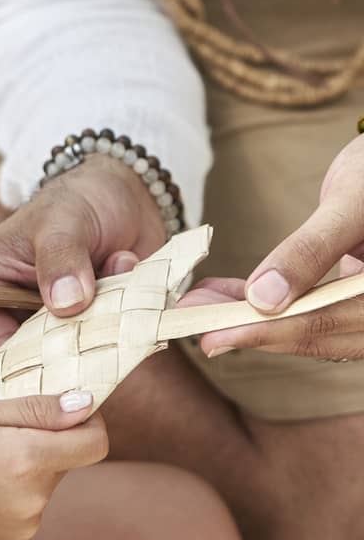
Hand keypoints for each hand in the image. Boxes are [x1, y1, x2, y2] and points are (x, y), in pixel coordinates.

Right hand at [0, 156, 164, 359]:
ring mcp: (58, 328)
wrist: (124, 196)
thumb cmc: (75, 199)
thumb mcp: (62, 219)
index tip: (60, 361)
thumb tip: (66, 304)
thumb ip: (60, 257)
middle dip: (73, 345)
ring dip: (109, 322)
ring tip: (118, 261)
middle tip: (102, 315)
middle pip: (33, 361)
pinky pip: (116, 348)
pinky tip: (141, 272)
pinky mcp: (97, 332)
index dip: (17, 362)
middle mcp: (15, 316)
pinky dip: (137, 320)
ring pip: (79, 358)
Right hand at [0, 391, 106, 539]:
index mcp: (25, 462)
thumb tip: (87, 403)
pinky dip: (8, 495)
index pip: (95, 441)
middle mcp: (33, 503)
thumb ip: (33, 409)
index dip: (84, 418)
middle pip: (65, 459)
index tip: (56, 406)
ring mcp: (23, 531)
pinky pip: (26, 509)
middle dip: (39, 440)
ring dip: (21, 468)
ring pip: (43, 484)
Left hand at [180, 134, 363, 359]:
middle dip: (250, 328)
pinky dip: (266, 303)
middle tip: (192, 319)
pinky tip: (225, 293)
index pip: (329, 322)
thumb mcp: (350, 205)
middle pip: (316, 334)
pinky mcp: (349, 297)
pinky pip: (307, 308)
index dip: (269, 332)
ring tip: (201, 303)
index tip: (215, 335)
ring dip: (252, 318)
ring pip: (308, 325)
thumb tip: (262, 299)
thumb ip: (310, 250)